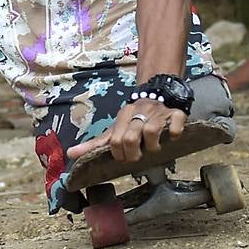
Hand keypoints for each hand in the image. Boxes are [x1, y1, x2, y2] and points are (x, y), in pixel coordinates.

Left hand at [65, 97, 185, 163]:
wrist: (157, 91)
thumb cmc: (133, 117)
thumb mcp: (114, 129)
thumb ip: (95, 144)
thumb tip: (71, 154)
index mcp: (123, 118)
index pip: (115, 140)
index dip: (119, 153)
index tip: (123, 156)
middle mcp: (139, 114)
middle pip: (131, 138)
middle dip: (133, 153)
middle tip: (137, 155)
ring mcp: (158, 114)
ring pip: (151, 132)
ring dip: (153, 146)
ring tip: (153, 147)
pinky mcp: (176, 114)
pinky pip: (176, 125)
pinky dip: (175, 133)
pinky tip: (172, 136)